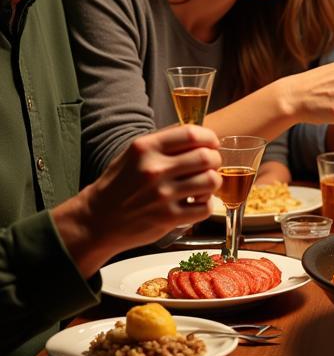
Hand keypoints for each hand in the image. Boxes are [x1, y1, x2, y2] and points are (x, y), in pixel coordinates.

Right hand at [78, 125, 221, 254]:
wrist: (96, 220)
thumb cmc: (118, 185)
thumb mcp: (133, 154)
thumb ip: (163, 142)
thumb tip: (197, 135)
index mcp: (146, 148)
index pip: (192, 134)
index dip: (209, 138)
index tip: (211, 144)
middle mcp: (154, 169)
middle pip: (207, 157)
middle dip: (214, 160)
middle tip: (209, 166)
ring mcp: (162, 195)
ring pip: (211, 181)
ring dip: (212, 182)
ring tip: (203, 185)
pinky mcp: (168, 218)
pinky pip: (205, 207)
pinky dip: (206, 205)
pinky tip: (196, 203)